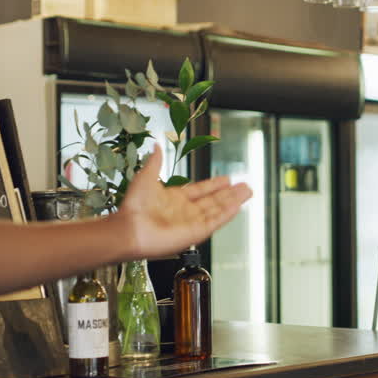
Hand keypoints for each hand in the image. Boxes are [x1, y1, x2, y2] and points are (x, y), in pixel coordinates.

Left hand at [115, 147, 251, 259]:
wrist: (130, 228)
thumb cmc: (134, 206)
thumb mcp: (146, 177)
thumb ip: (156, 161)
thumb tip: (157, 144)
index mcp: (174, 199)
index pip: (200, 191)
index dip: (214, 185)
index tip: (227, 179)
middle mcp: (185, 211)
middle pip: (213, 201)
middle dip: (230, 193)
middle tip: (245, 186)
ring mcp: (191, 223)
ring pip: (217, 210)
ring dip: (233, 201)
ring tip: (247, 192)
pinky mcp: (195, 233)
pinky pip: (215, 221)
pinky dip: (227, 213)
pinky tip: (238, 205)